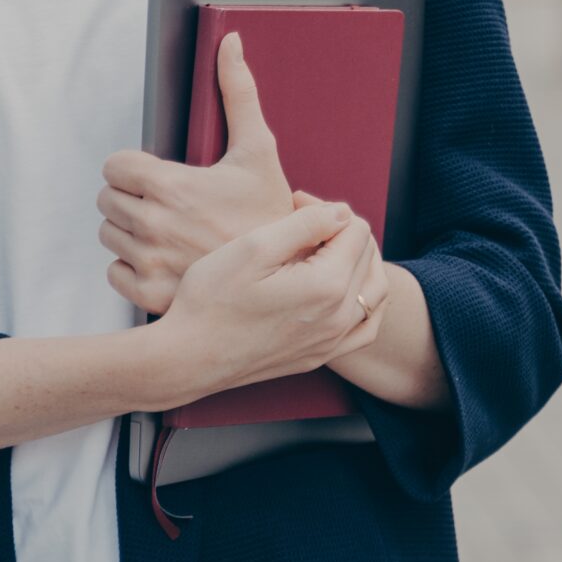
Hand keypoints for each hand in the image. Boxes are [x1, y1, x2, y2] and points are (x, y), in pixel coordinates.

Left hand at [98, 30, 292, 316]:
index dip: (135, 168)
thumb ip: (238, 92)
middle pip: (107, 199)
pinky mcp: (149, 294)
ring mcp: (149, 261)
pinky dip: (132, 268)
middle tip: (168, 205)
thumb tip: (230, 41)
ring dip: (131, 232)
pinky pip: (113, 272)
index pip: (113, 166)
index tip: (159, 176)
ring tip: (168, 232)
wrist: (286, 279)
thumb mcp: (259, 151)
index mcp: (171, 185)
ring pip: (109, 235)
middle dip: (132, 198)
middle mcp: (153, 223)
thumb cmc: (271, 212)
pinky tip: (165, 261)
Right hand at [146, 197, 390, 400]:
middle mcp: (338, 318)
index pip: (355, 228)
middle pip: (367, 255)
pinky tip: (344, 290)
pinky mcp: (320, 357)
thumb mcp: (254, 247)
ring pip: (374, 290)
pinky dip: (365, 302)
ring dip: (357, 261)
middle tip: (301, 221)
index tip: (293, 204)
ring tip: (323, 249)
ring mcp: (332, 342)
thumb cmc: (210, 300)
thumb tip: (342, 212)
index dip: (325, 207)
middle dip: (339, 230)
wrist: (187, 357)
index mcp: (326, 285)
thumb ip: (306, 224)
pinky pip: (366, 327)